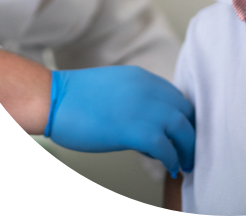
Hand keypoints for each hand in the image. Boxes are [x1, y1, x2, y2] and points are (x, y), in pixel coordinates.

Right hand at [45, 66, 194, 175]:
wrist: (54, 99)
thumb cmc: (76, 98)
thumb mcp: (116, 86)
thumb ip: (136, 96)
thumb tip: (148, 118)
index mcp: (144, 78)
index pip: (176, 96)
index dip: (184, 116)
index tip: (184, 131)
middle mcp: (149, 89)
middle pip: (185, 110)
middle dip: (191, 131)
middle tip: (190, 149)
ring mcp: (144, 108)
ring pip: (182, 128)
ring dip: (187, 147)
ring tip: (186, 163)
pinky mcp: (135, 130)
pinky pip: (165, 147)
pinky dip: (172, 159)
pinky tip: (171, 168)